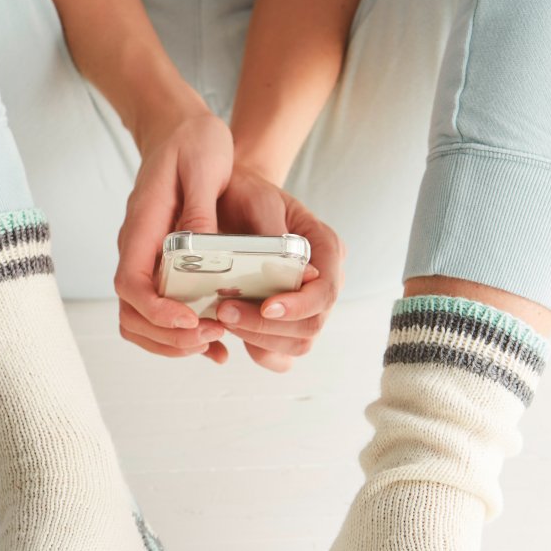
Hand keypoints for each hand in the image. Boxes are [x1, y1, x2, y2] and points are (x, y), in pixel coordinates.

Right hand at [114, 111, 234, 363]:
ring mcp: (146, 262)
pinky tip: (216, 342)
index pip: (131, 284)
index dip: (157, 311)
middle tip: (212, 336)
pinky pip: (160, 314)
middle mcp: (137, 251)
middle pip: (131, 313)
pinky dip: (181, 336)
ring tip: (214, 342)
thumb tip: (203, 251)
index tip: (192, 320)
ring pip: (141, 321)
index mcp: (142, 228)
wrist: (181, 130)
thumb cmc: (193, 143)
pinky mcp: (162, 269)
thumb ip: (201, 210)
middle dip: (169, 336)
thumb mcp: (204, 165)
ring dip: (173, 342)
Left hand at [214, 162, 345, 371]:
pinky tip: (232, 333)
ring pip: (296, 345)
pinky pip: (279, 355)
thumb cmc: (244, 196)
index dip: (298, 306)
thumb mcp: (257, 202)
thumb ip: (277, 236)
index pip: (325, 291)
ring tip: (224, 319)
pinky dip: (257, 351)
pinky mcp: (284, 324)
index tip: (267, 307)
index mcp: (327, 249)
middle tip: (225, 312)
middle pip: (311, 327)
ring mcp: (305, 306)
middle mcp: (323, 282)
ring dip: (258, 340)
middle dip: (267, 327)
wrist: (230, 199)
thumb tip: (303, 274)